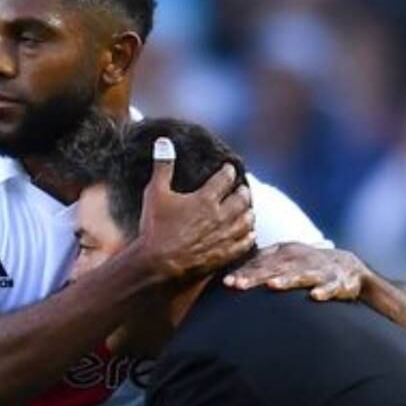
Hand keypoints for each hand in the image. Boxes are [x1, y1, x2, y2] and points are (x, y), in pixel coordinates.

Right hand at [131, 137, 254, 280]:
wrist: (159, 265)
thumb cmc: (155, 228)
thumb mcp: (156, 193)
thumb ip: (163, 166)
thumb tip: (163, 141)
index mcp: (205, 198)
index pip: (225, 178)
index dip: (229, 170)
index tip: (229, 168)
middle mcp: (220, 215)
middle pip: (241, 198)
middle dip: (242, 190)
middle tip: (242, 187)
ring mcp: (225, 236)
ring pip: (247, 219)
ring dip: (248, 211)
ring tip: (247, 208)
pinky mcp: (226, 254)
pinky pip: (245, 242)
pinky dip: (249, 234)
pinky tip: (249, 232)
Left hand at [224, 243, 366, 300]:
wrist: (348, 266)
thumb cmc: (307, 265)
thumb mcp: (284, 260)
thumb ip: (260, 265)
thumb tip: (228, 276)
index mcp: (285, 253)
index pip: (261, 262)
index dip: (244, 272)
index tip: (226, 283)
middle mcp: (300, 259)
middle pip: (275, 268)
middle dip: (256, 276)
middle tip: (239, 285)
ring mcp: (319, 270)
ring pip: (301, 275)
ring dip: (286, 280)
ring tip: (272, 285)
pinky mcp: (338, 282)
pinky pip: (331, 287)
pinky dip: (324, 291)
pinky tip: (315, 297)